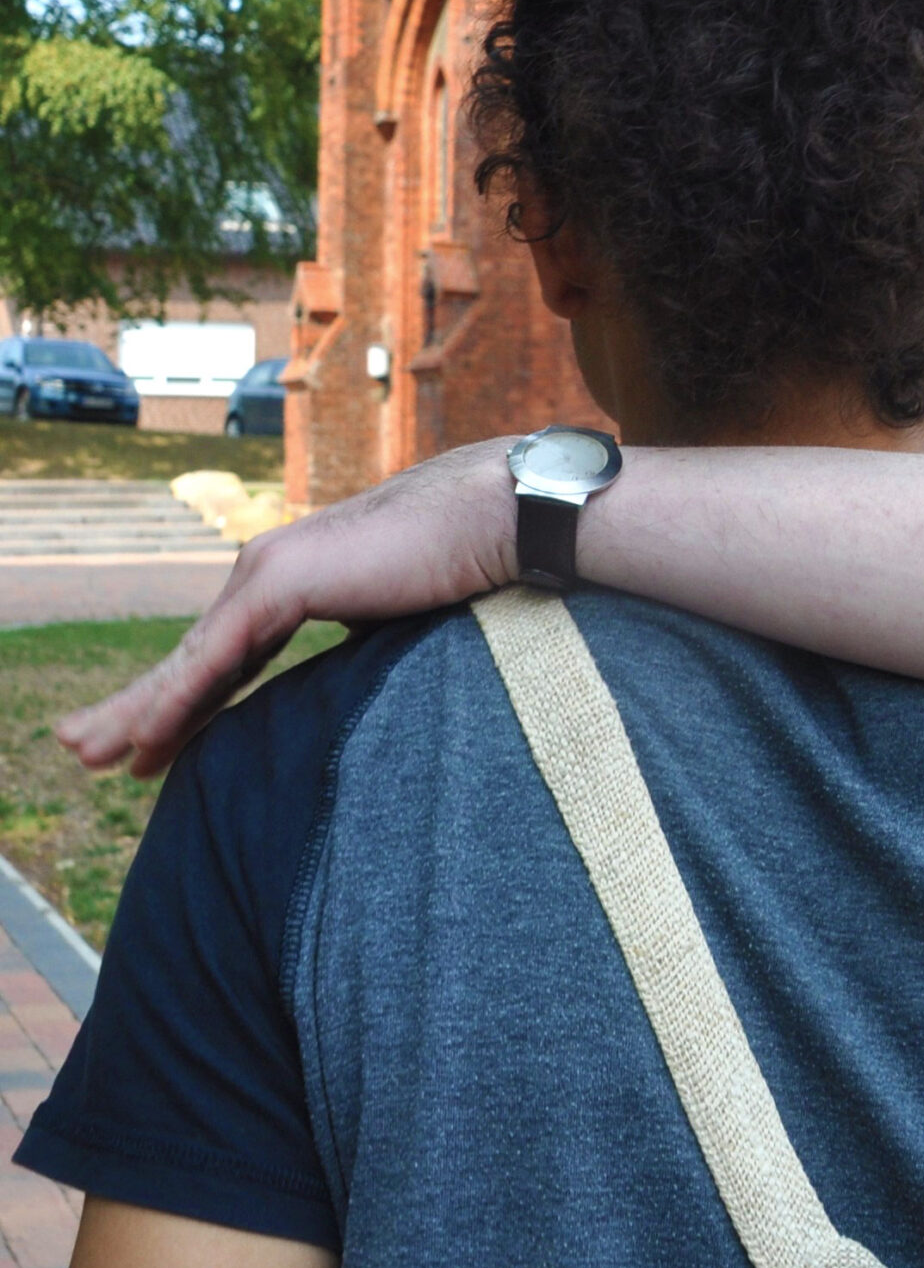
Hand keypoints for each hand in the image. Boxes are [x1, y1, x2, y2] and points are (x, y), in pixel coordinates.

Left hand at [57, 439, 520, 777]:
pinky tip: (141, 739)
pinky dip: (176, 702)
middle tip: (82, 745)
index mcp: (299, 581)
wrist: (497, 518)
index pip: (229, 653)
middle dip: (137, 705)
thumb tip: (354, 697)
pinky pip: (217, 660)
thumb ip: (360, 647)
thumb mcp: (396, 620)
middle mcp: (270, 571)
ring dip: (137, 710)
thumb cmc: (466, 564)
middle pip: (194, 657)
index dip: (189, 699)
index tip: (152, 742)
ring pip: (192, 660)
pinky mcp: (281, 583)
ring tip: (89, 749)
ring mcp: (269, 572)